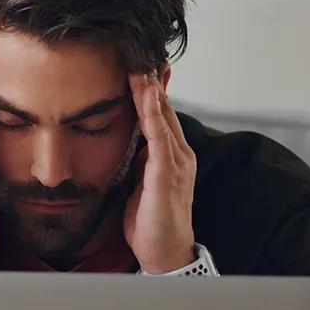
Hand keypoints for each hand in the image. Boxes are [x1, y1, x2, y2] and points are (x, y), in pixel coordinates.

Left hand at [123, 72, 196, 273]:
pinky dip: (152, 115)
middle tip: (139, 52)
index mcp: (172, 156)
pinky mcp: (166, 176)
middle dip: (152, 81)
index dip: (151, 89)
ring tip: (139, 66)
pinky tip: (145, 97)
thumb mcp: (142, 182)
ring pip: (162, 118)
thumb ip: (140, 160)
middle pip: (163, 109)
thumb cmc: (151, 222)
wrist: (165, 256)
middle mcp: (179, 155)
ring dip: (150, 91)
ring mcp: (176, 164)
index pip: (160, 114)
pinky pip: (159, 139)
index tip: (139, 64)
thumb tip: (130, 140)